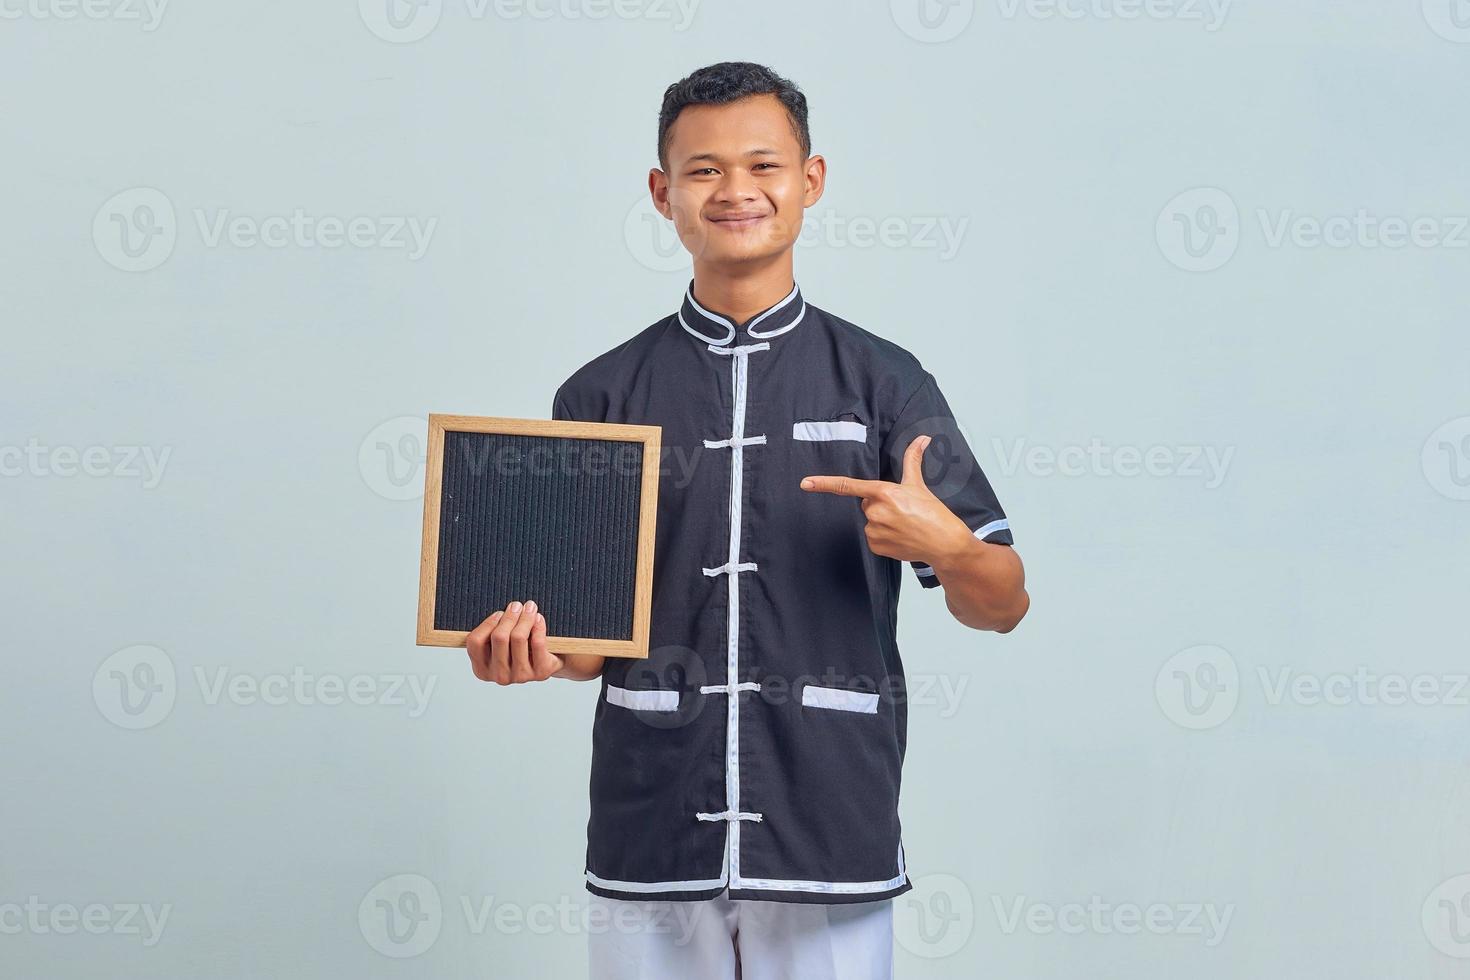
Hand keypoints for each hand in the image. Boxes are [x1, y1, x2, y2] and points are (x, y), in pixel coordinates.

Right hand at [465, 600, 563, 684]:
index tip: (499, 613)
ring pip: (518, 637)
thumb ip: (492, 631)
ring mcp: (520, 676)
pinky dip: (538, 626)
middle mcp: (499, 676)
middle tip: (517, 605)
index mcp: (482, 670)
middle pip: (499, 637)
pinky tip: (538, 618)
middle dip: (509, 616)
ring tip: (529, 608)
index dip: (487, 623)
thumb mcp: (499, 644)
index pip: (475, 642)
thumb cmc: (518, 649)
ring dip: (525, 617)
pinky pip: (537, 642)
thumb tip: (500, 612)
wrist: (547, 663)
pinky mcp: (539, 672)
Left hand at [799, 434, 969, 564]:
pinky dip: (884, 537)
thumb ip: (913, 459)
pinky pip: (872, 538)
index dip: (824, 484)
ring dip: (882, 521)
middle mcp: (876, 511)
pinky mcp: (877, 546)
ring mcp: (875, 531)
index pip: (848, 486)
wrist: (944, 543)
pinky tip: (900, 536)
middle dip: (879, 504)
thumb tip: (922, 438)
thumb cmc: (934, 514)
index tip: (806, 483)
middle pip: (866, 504)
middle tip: (901, 510)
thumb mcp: (919, 484)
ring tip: (903, 524)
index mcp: (883, 492)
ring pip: (869, 521)